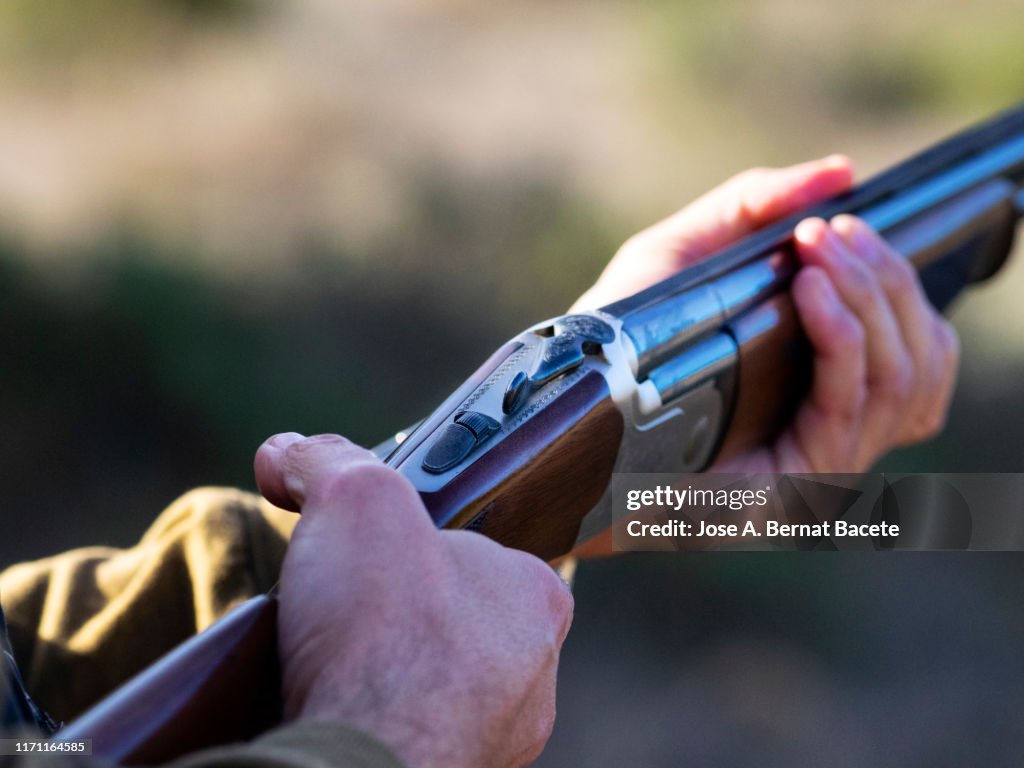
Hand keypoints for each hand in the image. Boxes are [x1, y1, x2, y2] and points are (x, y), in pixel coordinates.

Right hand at [254, 433, 572, 767]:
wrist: (355, 763)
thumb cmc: (383, 632)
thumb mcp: (356, 499)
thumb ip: (327, 460)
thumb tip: (287, 452)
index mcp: (535, 597)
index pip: (489, 550)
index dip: (428, 539)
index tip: (384, 545)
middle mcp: (533, 675)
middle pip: (458, 618)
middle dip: (403, 608)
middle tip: (350, 602)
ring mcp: (496, 737)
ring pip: (439, 684)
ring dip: (389, 668)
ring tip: (334, 656)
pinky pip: (415, 733)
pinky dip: (377, 716)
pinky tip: (338, 704)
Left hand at [573, 156, 958, 472]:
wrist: (562, 416)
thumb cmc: (618, 344)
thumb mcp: (681, 259)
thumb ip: (752, 209)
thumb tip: (839, 172)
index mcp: (822, 390)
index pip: (920, 350)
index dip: (901, 284)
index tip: (849, 223)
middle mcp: (835, 432)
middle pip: (919, 357)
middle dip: (885, 278)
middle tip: (832, 229)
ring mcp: (823, 462)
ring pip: (902, 377)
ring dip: (871, 296)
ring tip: (821, 246)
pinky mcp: (796, 481)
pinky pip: (850, 400)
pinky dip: (843, 335)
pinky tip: (810, 287)